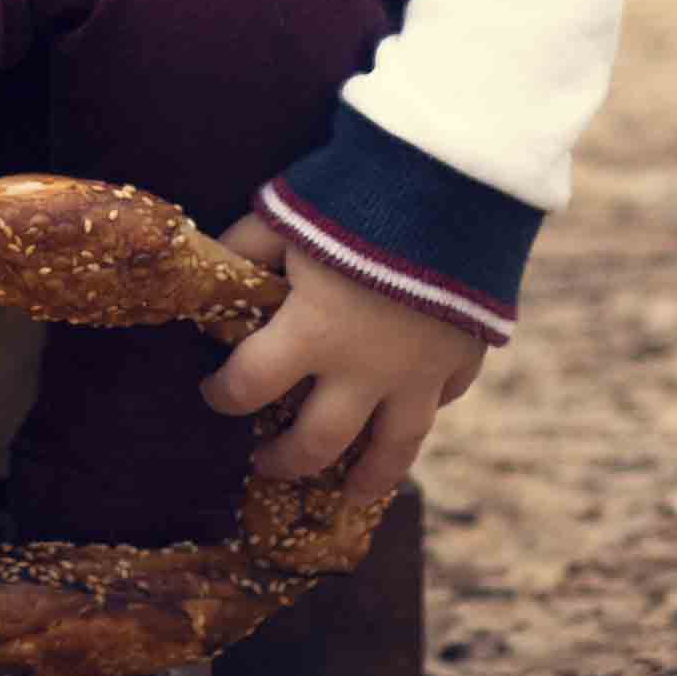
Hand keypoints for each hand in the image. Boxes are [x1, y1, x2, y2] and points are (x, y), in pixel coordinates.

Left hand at [199, 213, 485, 511]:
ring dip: (368, 476)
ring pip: (394, 447)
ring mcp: (420, 371)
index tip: (212, 391)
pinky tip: (412, 414)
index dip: (222, 394)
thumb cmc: (354, 196)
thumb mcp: (284, 216)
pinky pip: (443, 399)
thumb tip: (212, 262)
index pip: (249, 386)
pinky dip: (424, 410)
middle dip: (286, 459)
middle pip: (318, 442)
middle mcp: (365, 370)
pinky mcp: (464, 355)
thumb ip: (247, 248)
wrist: (453, 182)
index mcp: (311, 335)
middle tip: (266, 463)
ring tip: (353, 492)